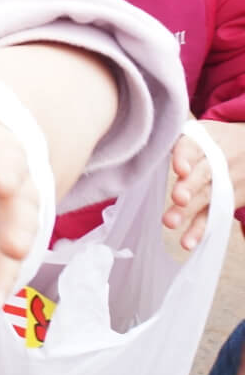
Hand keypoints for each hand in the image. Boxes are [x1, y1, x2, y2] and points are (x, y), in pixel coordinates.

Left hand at [0, 43, 117, 311]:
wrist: (24, 115)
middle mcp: (3, 144)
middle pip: (6, 157)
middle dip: (6, 170)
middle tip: (3, 184)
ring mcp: (18, 182)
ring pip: (22, 207)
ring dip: (18, 231)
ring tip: (13, 252)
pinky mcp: (18, 215)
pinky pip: (12, 245)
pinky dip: (5, 271)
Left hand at [167, 120, 244, 250]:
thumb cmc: (215, 141)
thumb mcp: (203, 133)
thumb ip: (179, 143)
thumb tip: (143, 152)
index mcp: (207, 140)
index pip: (194, 146)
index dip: (186, 157)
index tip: (180, 169)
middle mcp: (219, 161)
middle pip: (204, 174)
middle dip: (190, 187)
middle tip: (178, 198)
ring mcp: (227, 182)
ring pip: (208, 197)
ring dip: (190, 212)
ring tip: (170, 222)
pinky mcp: (231, 200)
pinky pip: (215, 215)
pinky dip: (201, 229)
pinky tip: (188, 242)